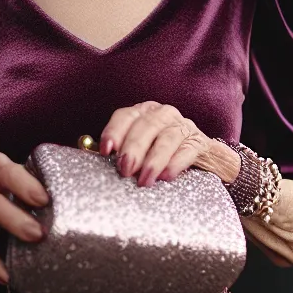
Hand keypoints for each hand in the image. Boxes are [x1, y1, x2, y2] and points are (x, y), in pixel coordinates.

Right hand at [0, 153, 49, 283]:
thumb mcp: (11, 172)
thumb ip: (35, 180)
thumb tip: (76, 195)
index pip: (9, 174)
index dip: (25, 186)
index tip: (43, 199)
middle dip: (16, 220)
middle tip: (38, 233)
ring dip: (3, 249)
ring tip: (23, 264)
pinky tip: (5, 276)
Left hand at [99, 101, 215, 186]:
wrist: (201, 159)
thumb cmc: (159, 153)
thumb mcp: (139, 148)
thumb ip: (118, 150)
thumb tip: (91, 156)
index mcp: (142, 112)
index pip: (125, 116)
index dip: (114, 131)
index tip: (106, 150)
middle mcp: (162, 114)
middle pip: (145, 126)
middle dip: (133, 149)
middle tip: (125, 170)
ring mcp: (183, 126)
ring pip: (167, 138)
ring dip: (154, 160)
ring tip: (145, 179)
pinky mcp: (199, 142)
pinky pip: (188, 150)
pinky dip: (176, 163)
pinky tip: (166, 176)